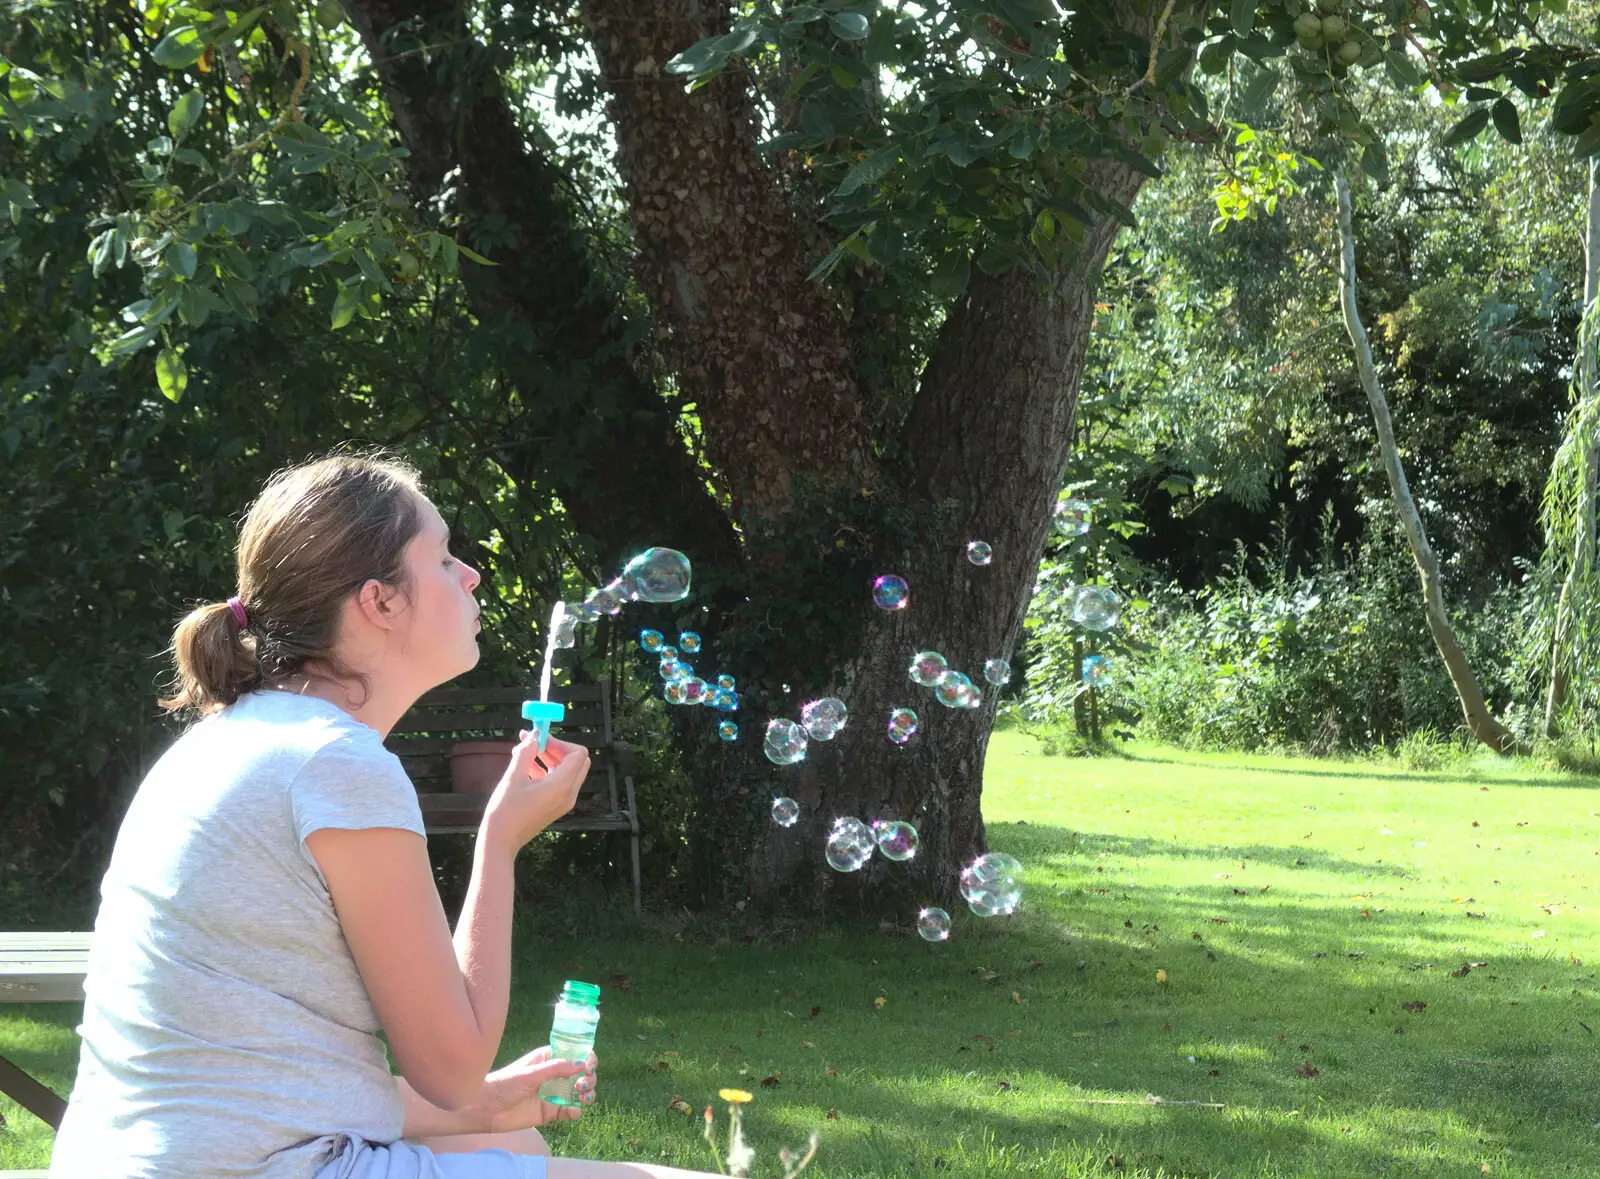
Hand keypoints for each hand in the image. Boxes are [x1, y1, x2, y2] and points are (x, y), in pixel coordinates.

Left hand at [480, 1046, 597, 1132]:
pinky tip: (573, 1111)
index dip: (587, 1059)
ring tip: (583, 1097)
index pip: (576, 1054)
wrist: (486, 1109)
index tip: (589, 1066)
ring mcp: (554, 1094)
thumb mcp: (530, 1073)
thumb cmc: (504, 1084)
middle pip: (583, 1073)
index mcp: (550, 1059)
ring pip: (580, 1092)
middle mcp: (555, 1075)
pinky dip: (576, 1111)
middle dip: (589, 1078)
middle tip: (581, 1084)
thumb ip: (556, 1068)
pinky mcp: (550, 1112)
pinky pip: (570, 1111)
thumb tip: (581, 1065)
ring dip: (587, 1093)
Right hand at [482, 734, 590, 854]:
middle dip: (557, 748)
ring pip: (567, 771)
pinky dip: (547, 771)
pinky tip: (525, 766)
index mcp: (562, 786)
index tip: (539, 739)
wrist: (501, 842)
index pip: (578, 754)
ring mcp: (564, 802)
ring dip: (549, 758)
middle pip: (577, 761)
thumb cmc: (505, 810)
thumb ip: (526, 753)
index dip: (560, 742)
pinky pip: (559, 782)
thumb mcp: (513, 777)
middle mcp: (569, 794)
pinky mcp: (556, 806)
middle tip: (534, 742)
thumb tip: (534, 735)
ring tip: (522, 751)